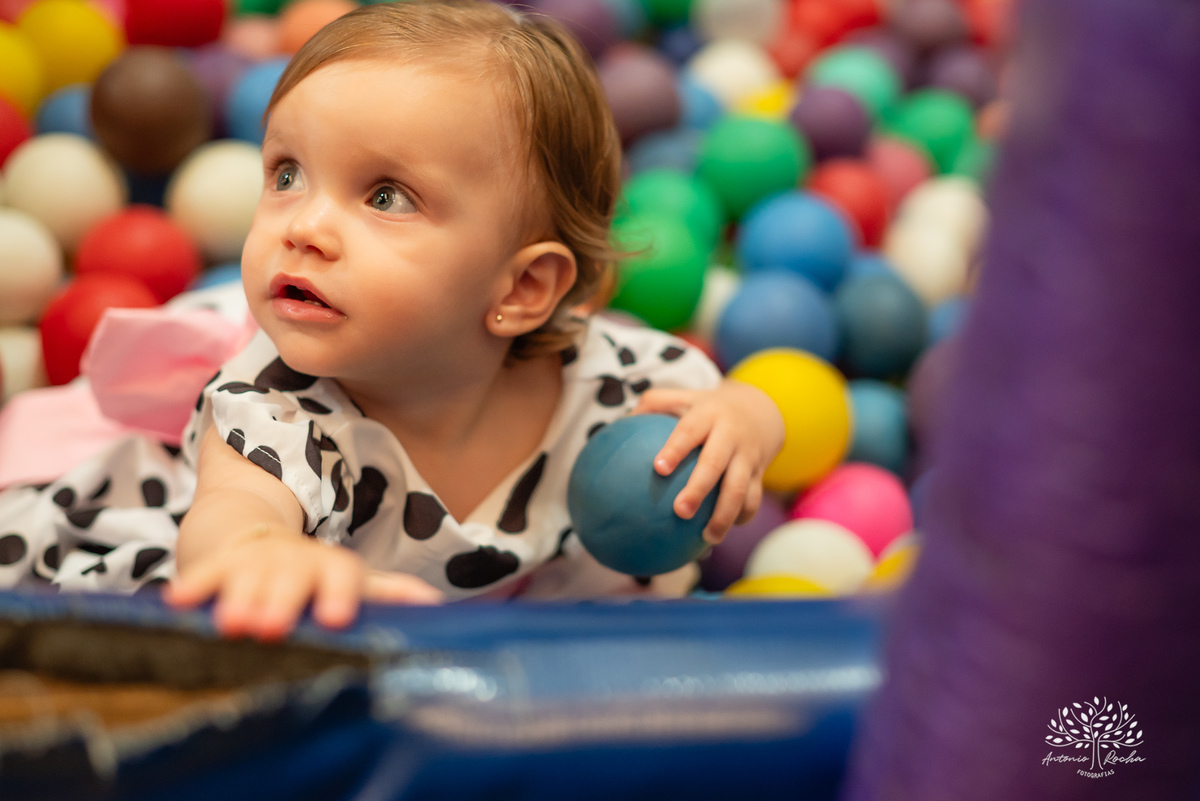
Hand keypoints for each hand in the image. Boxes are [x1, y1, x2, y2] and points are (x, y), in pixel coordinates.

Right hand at [165, 528, 442, 640]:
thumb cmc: (313, 576)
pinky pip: (202, 577)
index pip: (342, 574)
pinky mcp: (216, 566)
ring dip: (239, 598)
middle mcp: (293, 561)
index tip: (337, 618)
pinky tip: (177, 606)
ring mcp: (253, 561)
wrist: (256, 536)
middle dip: (282, 599)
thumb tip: (435, 604)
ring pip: (247, 577)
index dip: (340, 593)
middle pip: (290, 577)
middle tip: (273, 627)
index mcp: (331, 566)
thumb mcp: (352, 580)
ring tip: (232, 623)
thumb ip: (387, 592)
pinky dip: (193, 588)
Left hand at [632, 380, 783, 544]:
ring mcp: (748, 456)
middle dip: (699, 489)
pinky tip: (719, 533)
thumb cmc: (708, 409)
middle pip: (715, 463)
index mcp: (708, 415)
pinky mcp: (759, 473)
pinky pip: (752, 499)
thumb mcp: (684, 398)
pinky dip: (740, 518)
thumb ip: (654, 404)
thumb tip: (619, 422)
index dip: (675, 449)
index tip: (658, 468)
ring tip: (707, 538)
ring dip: (724, 515)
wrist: (760, 410)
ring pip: (739, 488)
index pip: (690, 431)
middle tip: (679, 512)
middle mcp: (731, 435)